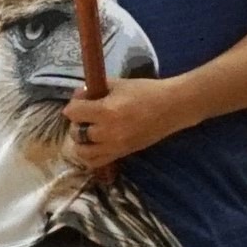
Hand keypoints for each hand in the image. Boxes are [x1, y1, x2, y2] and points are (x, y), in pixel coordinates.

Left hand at [58, 79, 182, 171]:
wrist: (172, 108)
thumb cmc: (147, 91)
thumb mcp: (119, 84)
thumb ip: (96, 89)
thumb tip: (79, 95)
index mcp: (106, 111)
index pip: (73, 112)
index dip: (74, 105)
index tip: (81, 101)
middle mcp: (107, 132)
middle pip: (76, 133)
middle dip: (77, 123)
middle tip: (86, 115)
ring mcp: (115, 146)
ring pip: (83, 152)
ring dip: (81, 142)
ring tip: (88, 132)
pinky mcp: (122, 154)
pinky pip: (96, 162)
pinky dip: (90, 155)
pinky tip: (94, 145)